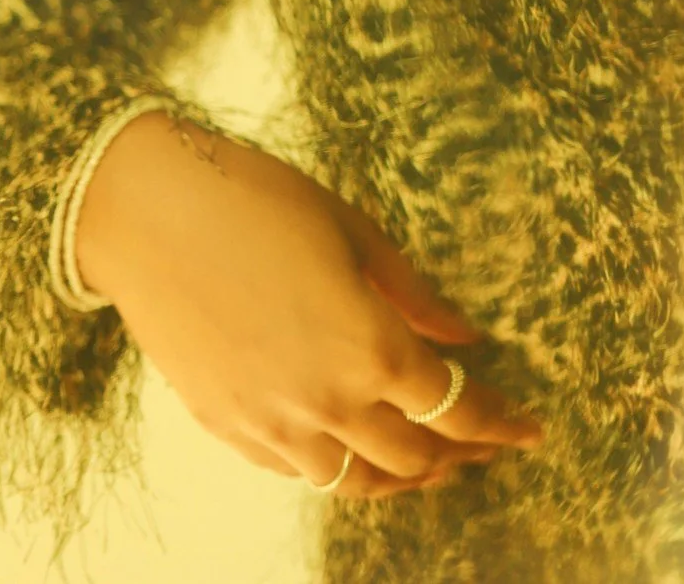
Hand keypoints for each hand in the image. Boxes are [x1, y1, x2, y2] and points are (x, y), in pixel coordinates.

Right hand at [75, 112, 541, 497]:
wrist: (153, 216)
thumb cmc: (261, 202)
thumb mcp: (355, 233)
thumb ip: (415, 295)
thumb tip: (466, 335)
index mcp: (370, 347)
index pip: (453, 407)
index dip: (498, 422)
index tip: (530, 429)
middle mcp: (327, 401)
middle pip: (413, 457)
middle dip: (460, 455)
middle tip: (487, 445)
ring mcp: (274, 424)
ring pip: (356, 481)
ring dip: (402, 477)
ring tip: (430, 464)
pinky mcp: (230, 428)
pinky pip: (299, 473)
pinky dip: (339, 471)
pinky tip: (353, 454)